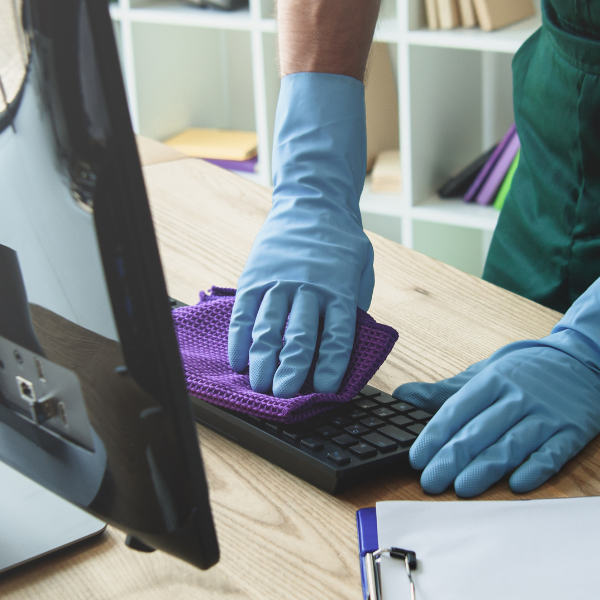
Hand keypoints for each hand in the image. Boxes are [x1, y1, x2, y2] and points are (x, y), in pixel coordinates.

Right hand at [229, 73, 373, 396]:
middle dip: (291, 368)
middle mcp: (309, 287)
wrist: (311, 203)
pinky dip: (239, 339)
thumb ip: (353, 307)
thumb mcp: (360, 271)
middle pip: (299, 334)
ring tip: (258, 385)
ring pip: (268, 326)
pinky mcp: (255, 277)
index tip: (324, 390)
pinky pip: (244, 312)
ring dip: (262, 359)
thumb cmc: (341, 245)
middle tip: (284, 396)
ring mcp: (278, 281)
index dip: (330, 364)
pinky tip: (238, 361)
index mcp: (340, 289)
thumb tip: (345, 348)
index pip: (337, 334)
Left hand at [394, 270, 599, 496]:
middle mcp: (518, 397)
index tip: (417, 458)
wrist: (587, 359)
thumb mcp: (486, 372)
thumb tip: (403, 395)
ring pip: (511, 444)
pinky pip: (552, 453)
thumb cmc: (529, 370)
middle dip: (452, 458)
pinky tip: (518, 484)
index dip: (436, 435)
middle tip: (431, 482)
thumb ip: (446, 391)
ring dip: (486, 468)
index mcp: (494, 380)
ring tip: (462, 488)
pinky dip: (535, 468)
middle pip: (480, 431)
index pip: (458, 410)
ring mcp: (546, 415)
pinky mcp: (573, 431)